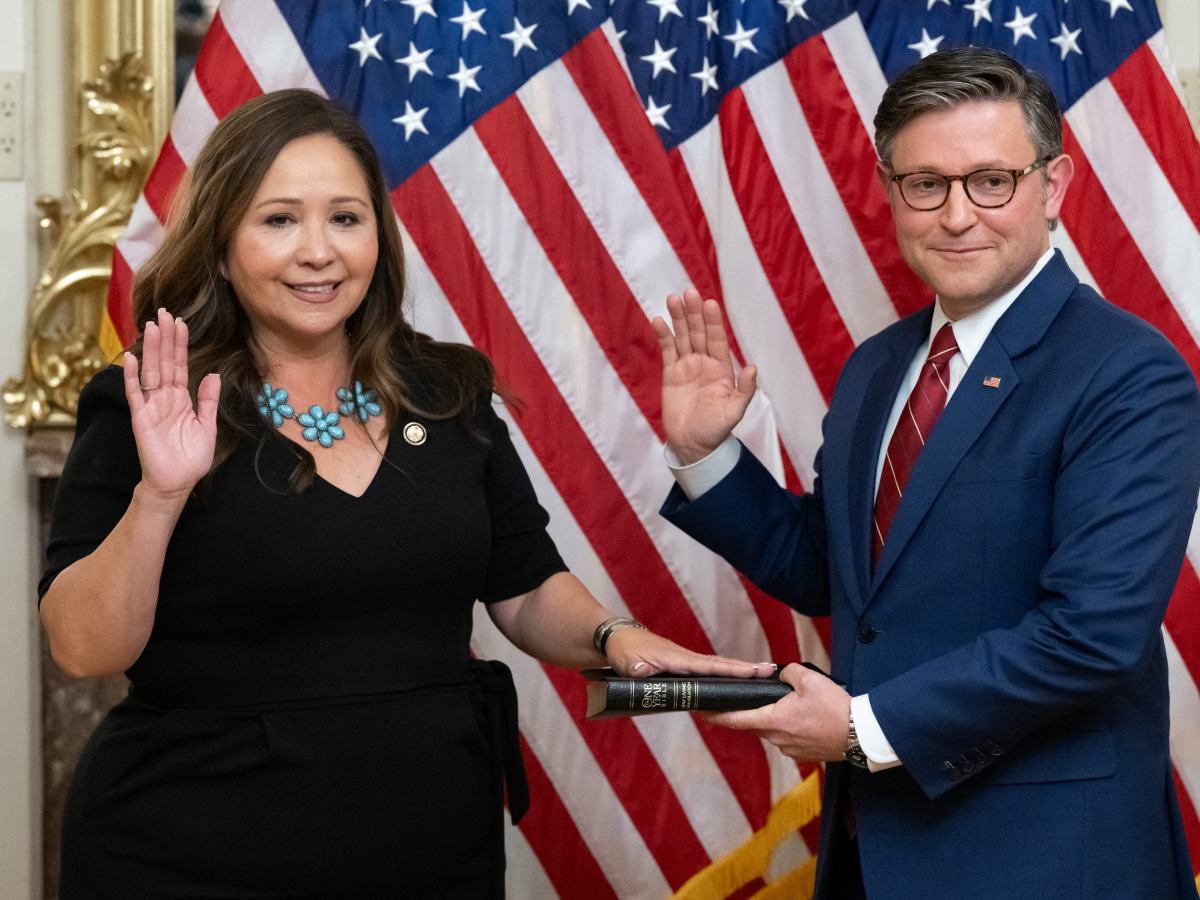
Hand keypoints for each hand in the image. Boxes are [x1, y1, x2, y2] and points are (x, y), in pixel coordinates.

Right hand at [123, 308, 220, 500]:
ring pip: (151, 372)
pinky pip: (135, 394)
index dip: (180, 344)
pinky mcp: (141, 418)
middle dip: (165, 338)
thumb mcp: (207, 425)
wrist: (177, 482)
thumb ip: (208, 400)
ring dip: (151, 350)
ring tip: (151, 327)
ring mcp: (151, 406)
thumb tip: (213, 374)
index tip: (181, 322)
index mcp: (181, 398)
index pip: (180, 365)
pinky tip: (131, 358)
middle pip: (164, 362)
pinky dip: (132, 376)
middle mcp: (164, 398)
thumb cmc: (191, 457)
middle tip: (165, 313)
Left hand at [603, 626, 775, 678]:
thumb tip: (644, 672)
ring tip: (760, 676)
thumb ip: (636, 669)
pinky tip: (730, 682)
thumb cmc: (622, 649)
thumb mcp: (627, 661)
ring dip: (736, 671)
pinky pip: (704, 672)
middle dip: (744, 669)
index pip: (711, 666)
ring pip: (714, 668)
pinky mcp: (678, 666)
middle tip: (770, 671)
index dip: (733, 670)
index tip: (756, 671)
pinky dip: (720, 674)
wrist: (613, 638)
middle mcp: (685, 659)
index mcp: (678, 659)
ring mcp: (683, 662)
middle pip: (720, 665)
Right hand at [651, 288, 756, 464]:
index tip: (708, 303)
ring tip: (672, 299)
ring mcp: (687, 367)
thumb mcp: (734, 412)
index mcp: (722, 369)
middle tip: (688, 292)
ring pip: (682, 337)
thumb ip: (745, 390)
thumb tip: (753, 368)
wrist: (693, 445)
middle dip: (693, 313)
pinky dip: (663, 336)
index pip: (717, 339)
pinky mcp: (671, 374)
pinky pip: (667, 350)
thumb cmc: (716, 430)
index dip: (713, 321)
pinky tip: (658, 321)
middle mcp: (704, 363)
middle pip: (698, 333)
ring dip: (678, 318)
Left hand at [706, 663, 850, 761]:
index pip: (736, 719)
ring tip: (790, 706)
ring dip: (774, 720)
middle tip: (745, 701)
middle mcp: (777, 739)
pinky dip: (790, 728)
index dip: (716, 715)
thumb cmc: (835, 708)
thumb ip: (788, 673)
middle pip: (754, 724)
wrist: (861, 734)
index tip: (701, 712)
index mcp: (773, 720)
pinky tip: (804, 719)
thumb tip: (781, 675)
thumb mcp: (809, 680)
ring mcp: (790, 749)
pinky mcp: (803, 754)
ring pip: (772, 731)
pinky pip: (788, 738)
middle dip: (749, 713)